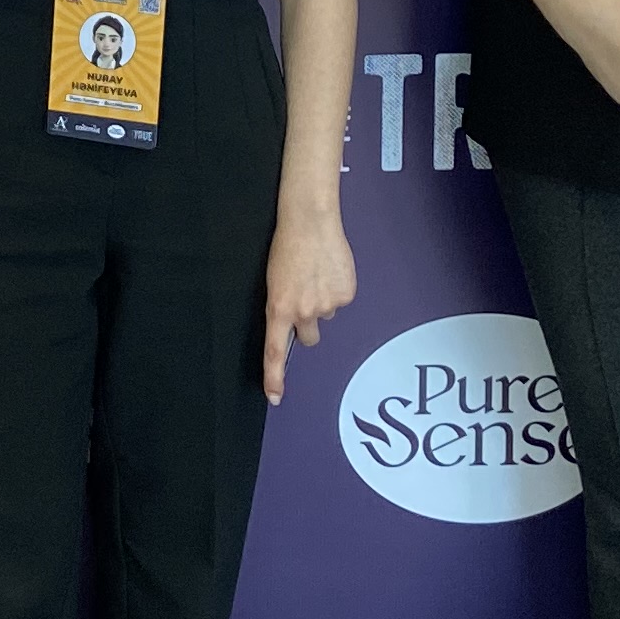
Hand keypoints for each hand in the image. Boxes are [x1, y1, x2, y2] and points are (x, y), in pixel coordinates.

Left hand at [261, 208, 354, 403]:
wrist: (310, 222)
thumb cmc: (286, 247)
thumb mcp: (274, 282)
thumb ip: (283, 308)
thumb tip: (297, 323)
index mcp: (279, 309)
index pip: (275, 352)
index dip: (274, 377)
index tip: (274, 396)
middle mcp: (304, 313)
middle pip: (308, 338)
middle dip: (307, 325)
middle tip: (304, 299)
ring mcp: (327, 305)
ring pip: (326, 316)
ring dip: (322, 303)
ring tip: (315, 275)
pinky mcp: (345, 295)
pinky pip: (341, 301)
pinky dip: (336, 290)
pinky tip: (329, 270)